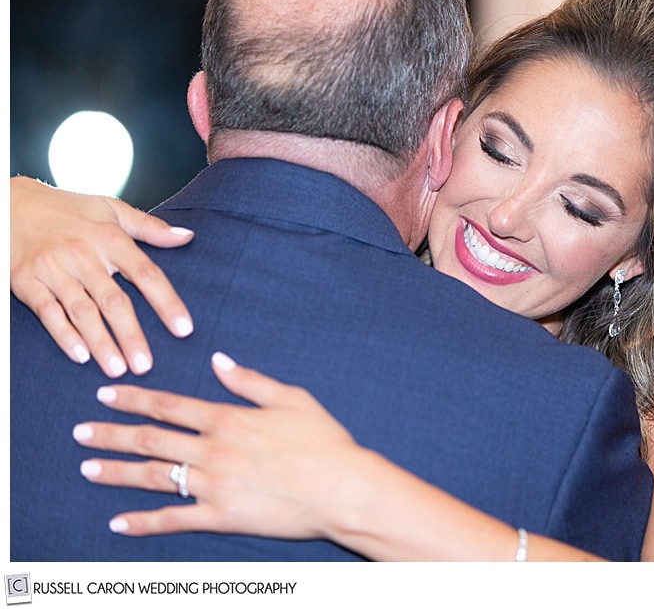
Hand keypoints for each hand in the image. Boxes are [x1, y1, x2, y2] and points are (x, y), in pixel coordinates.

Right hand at [10, 176, 194, 376]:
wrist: (10, 204)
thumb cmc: (70, 210)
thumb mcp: (112, 210)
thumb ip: (150, 226)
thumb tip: (188, 236)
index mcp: (110, 238)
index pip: (145, 273)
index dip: (167, 302)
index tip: (184, 329)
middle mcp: (82, 254)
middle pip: (113, 300)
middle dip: (130, 334)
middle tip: (146, 365)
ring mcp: (53, 269)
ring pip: (81, 311)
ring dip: (100, 342)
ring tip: (117, 369)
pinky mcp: (26, 281)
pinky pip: (47, 312)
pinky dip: (63, 334)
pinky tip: (80, 356)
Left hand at [73, 352, 369, 542]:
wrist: (342, 488)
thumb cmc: (325, 442)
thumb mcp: (292, 398)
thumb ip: (250, 381)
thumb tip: (218, 361)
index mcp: (228, 418)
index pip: (169, 405)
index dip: (134, 398)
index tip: (106, 394)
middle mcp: (213, 450)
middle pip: (150, 439)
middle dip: (112, 434)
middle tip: (80, 431)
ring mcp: (213, 485)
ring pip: (153, 476)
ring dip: (117, 472)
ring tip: (87, 468)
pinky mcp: (221, 516)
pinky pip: (173, 520)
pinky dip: (143, 522)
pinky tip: (118, 522)